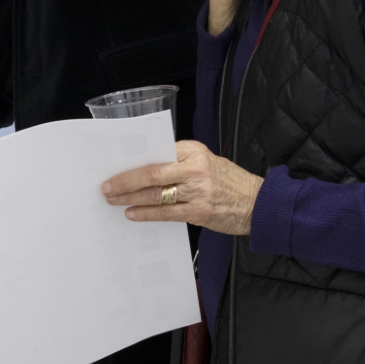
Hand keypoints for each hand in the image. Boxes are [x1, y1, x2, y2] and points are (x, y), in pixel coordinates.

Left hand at [101, 140, 263, 235]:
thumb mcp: (206, 160)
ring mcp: (197, 191)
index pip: (157, 152)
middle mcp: (195, 168)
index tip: (114, 164)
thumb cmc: (228, 180)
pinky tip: (132, 213)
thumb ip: (179, 161)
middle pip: (152, 172)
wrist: (258, 203)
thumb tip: (143, 167)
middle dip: (125, 180)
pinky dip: (146, 213)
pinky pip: (166, 213)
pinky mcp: (199, 212)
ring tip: (113, 200)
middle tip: (105, 186)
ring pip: (156, 194)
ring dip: (130, 198)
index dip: (133, 160)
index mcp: (194, 150)